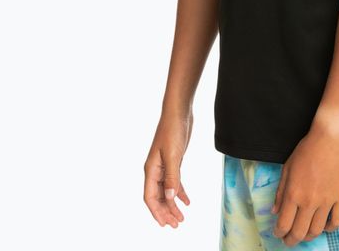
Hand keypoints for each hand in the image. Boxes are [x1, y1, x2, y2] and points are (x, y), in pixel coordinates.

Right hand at [143, 111, 192, 228]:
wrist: (178, 112)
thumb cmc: (172, 130)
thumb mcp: (173, 155)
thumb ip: (172, 177)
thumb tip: (170, 198)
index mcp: (151, 169)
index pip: (150, 197)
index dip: (157, 212)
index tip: (165, 224)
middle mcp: (155, 170)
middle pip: (158, 197)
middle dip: (166, 212)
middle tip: (176, 225)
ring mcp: (164, 166)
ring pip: (166, 191)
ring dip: (173, 205)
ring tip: (181, 218)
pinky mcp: (173, 161)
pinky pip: (174, 182)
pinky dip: (180, 192)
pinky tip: (187, 201)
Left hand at [270, 126, 338, 246]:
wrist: (331, 138)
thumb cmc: (307, 149)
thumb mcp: (287, 167)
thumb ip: (280, 191)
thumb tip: (275, 211)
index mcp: (294, 193)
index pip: (284, 224)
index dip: (279, 233)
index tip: (278, 233)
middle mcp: (309, 201)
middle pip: (300, 233)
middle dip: (291, 240)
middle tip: (289, 240)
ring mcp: (327, 201)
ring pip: (317, 230)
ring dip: (309, 236)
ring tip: (305, 234)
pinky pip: (336, 222)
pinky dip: (330, 228)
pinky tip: (324, 226)